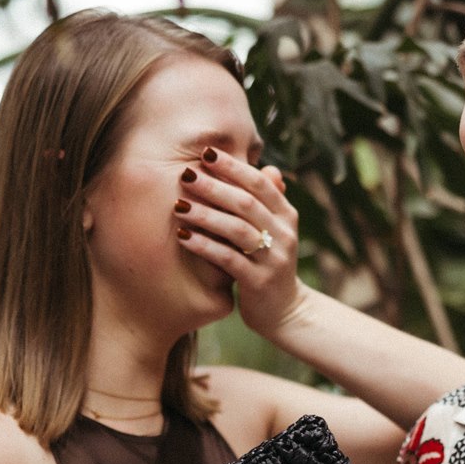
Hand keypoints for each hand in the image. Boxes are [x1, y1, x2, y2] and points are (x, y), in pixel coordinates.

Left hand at [173, 146, 304, 337]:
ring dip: (206, 215)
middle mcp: (283, 234)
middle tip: (186, 175)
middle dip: (214, 187)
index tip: (206, 153)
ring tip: (179, 206)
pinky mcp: (259, 282)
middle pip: (246, 203)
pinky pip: (228, 260)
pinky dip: (205, 246)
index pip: (259, 183)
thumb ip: (269, 202)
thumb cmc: (269, 263)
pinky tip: (183, 237)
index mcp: (286, 215)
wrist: (285, 311)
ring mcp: (273, 259)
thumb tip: (266, 167)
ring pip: (237, 230)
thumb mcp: (275, 231)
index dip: (233, 167)